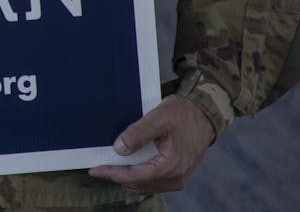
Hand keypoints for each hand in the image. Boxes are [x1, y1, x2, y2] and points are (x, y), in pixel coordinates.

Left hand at [88, 94, 215, 192]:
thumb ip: (138, 134)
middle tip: (99, 166)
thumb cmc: (184, 114)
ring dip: (127, 177)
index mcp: (171, 166)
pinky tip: (129, 166)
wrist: (204, 114)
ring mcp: (177, 178)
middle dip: (117, 176)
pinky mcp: (177, 174)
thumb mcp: (158, 117)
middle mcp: (175, 177)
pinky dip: (139, 176)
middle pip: (138, 184)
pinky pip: (153, 182)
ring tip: (111, 166)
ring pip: (145, 185)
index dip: (112, 174)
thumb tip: (119, 149)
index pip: (134, 177)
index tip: (94, 170)